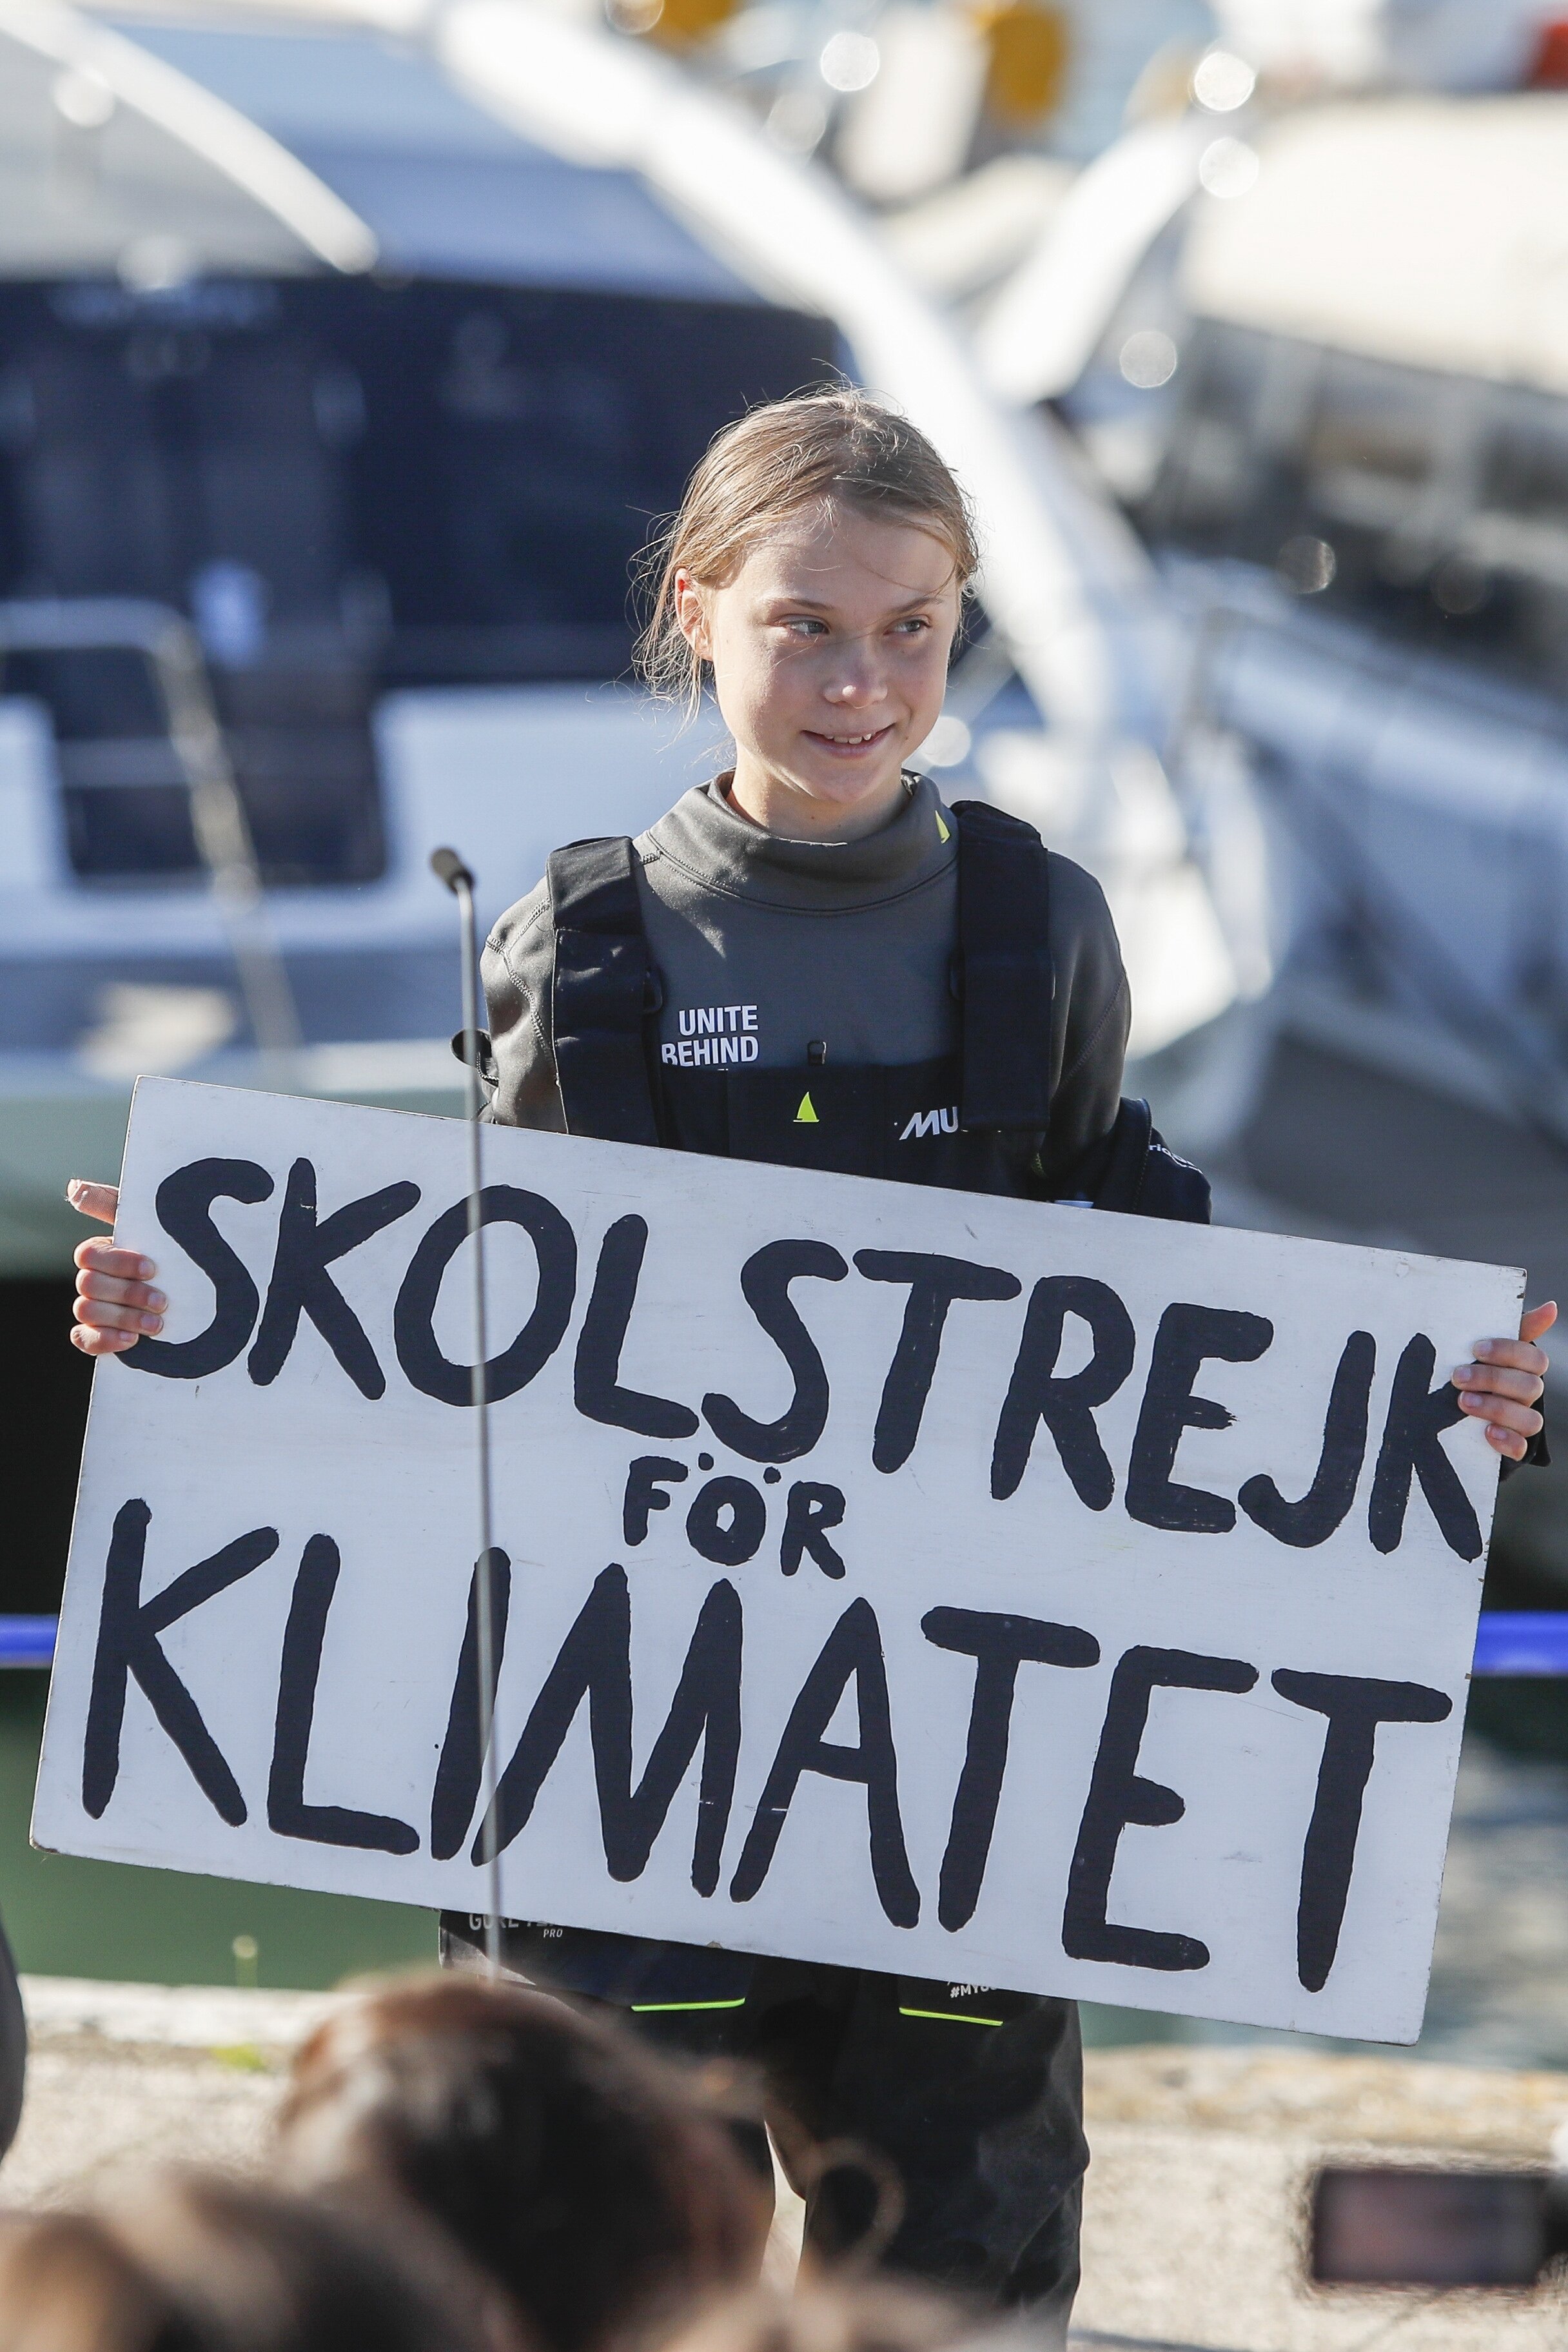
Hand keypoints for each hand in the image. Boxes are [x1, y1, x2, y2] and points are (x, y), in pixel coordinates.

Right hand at [66, 1179, 164, 1356]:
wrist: (200, 1298)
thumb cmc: (170, 1254)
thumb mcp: (151, 1226)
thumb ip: (114, 1205)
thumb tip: (75, 1188)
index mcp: (101, 1254)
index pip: (88, 1255)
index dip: (118, 1262)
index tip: (152, 1268)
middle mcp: (92, 1280)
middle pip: (88, 1285)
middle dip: (127, 1294)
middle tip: (162, 1302)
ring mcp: (93, 1309)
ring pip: (86, 1311)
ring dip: (122, 1317)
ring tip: (157, 1325)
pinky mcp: (96, 1336)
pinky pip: (82, 1339)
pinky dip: (104, 1340)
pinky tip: (131, 1341)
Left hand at [1452, 1300, 1555, 1462]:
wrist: (1448, 1407)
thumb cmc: (1474, 1366)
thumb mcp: (1486, 1346)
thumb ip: (1517, 1328)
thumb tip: (1552, 1307)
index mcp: (1524, 1368)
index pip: (1535, 1359)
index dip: (1508, 1352)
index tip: (1476, 1348)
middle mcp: (1527, 1394)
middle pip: (1529, 1387)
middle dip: (1492, 1380)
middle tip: (1458, 1376)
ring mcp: (1521, 1420)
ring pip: (1529, 1419)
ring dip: (1496, 1409)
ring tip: (1463, 1402)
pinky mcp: (1511, 1445)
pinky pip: (1520, 1448)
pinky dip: (1506, 1441)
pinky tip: (1487, 1432)